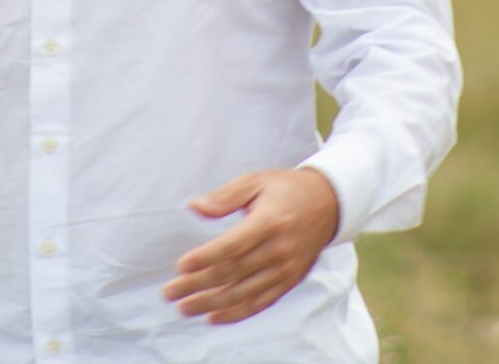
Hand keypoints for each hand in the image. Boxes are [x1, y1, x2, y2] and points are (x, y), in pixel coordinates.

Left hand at [162, 167, 340, 323]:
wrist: (328, 204)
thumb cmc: (285, 189)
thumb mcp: (256, 181)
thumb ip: (225, 196)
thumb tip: (195, 207)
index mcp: (270, 221)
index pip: (234, 245)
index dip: (206, 258)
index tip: (180, 265)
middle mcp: (279, 250)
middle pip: (234, 273)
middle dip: (198, 285)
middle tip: (170, 292)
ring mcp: (286, 269)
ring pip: (244, 293)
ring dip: (211, 304)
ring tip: (184, 307)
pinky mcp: (289, 281)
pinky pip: (260, 302)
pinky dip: (236, 313)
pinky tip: (213, 317)